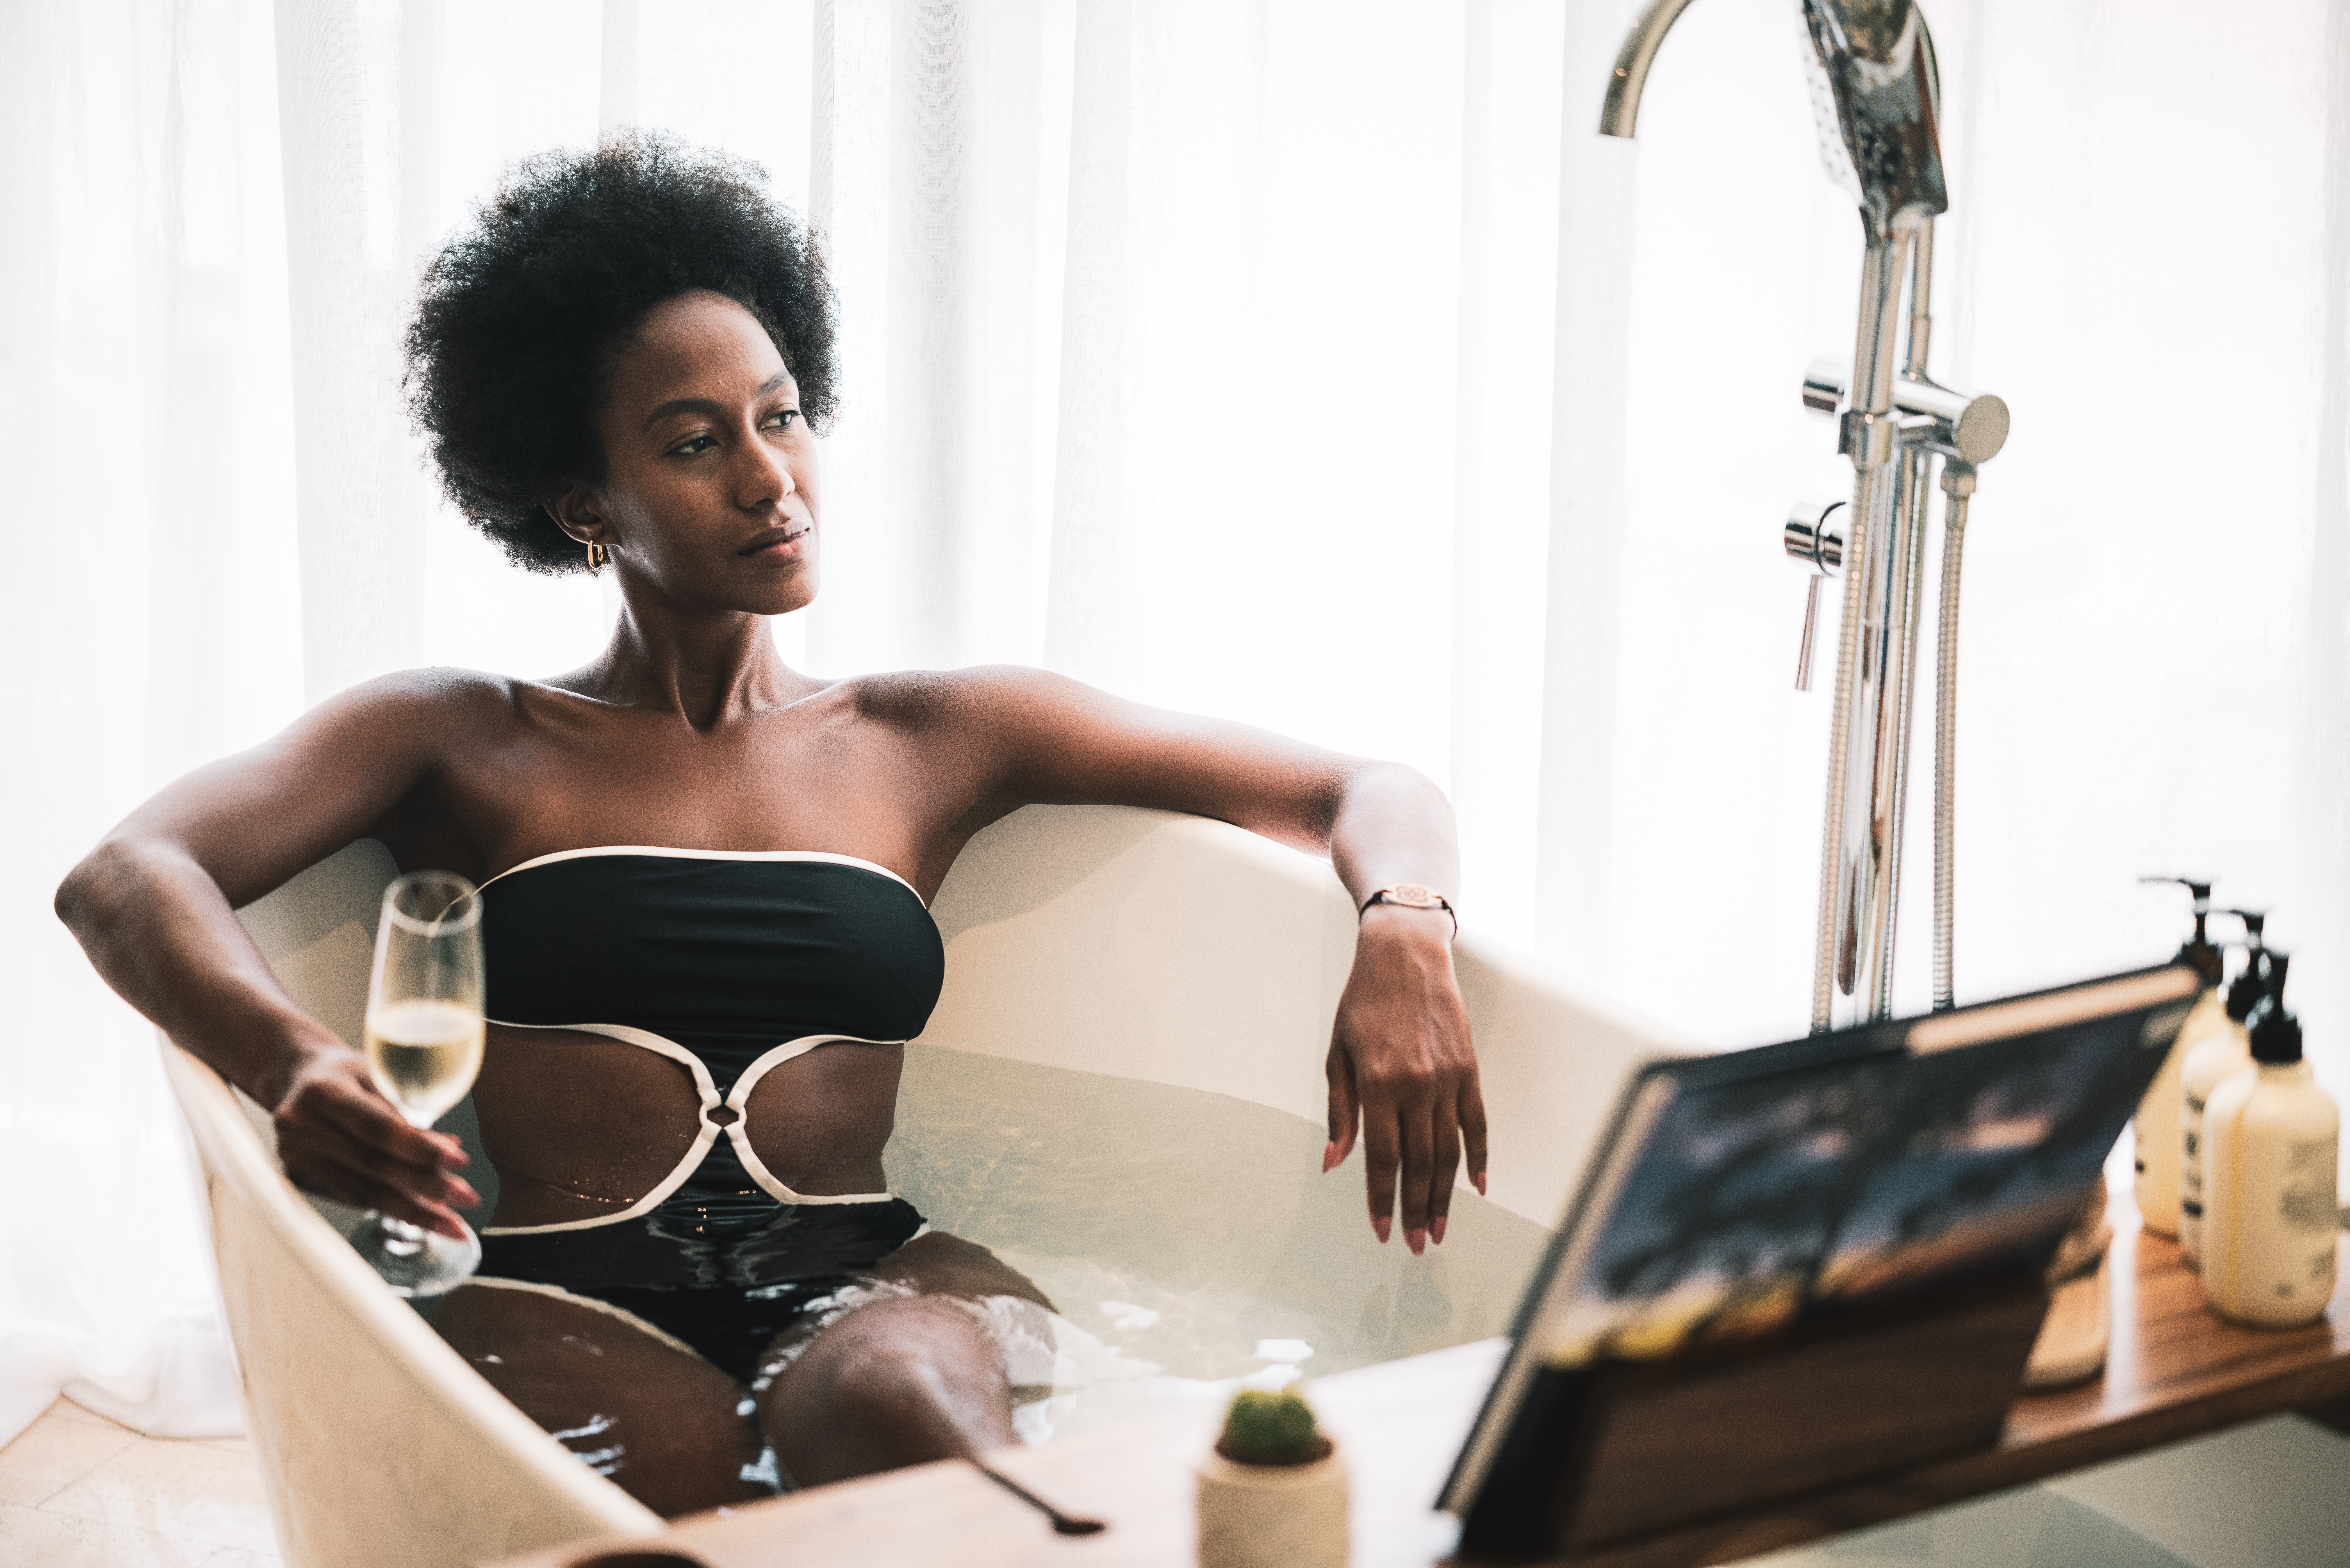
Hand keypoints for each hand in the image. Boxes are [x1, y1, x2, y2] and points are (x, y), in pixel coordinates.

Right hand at [270, 1044, 477, 1237]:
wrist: (297, 1079)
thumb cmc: (346, 1074)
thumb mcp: (377, 1074)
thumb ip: (408, 1109)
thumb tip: (450, 1150)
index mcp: (323, 1092)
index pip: (378, 1128)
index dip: (421, 1149)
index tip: (460, 1161)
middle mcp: (301, 1127)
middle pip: (372, 1166)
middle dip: (425, 1186)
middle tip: (466, 1197)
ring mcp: (296, 1156)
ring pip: (363, 1191)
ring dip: (412, 1209)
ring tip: (450, 1220)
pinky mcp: (299, 1178)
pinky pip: (352, 1198)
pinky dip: (389, 1207)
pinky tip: (420, 1213)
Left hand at [1322, 903, 1486, 1252]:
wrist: (1405, 955)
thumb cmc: (1364, 1002)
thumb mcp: (1338, 1053)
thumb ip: (1341, 1110)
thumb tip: (1336, 1161)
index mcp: (1378, 1083)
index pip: (1383, 1157)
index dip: (1381, 1198)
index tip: (1381, 1230)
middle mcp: (1416, 1085)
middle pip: (1420, 1163)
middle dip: (1416, 1209)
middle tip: (1416, 1245)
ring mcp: (1447, 1078)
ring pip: (1449, 1151)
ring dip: (1444, 1196)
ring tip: (1439, 1229)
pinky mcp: (1468, 1069)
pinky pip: (1477, 1123)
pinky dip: (1478, 1157)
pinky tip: (1476, 1186)